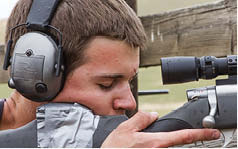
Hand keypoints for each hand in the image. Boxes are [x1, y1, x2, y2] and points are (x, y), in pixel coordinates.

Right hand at [101, 111, 219, 147]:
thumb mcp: (125, 129)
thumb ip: (141, 118)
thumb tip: (152, 115)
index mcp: (155, 142)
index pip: (183, 137)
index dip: (200, 134)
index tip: (212, 134)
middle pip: (174, 143)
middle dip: (172, 137)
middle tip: (155, 136)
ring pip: (165, 146)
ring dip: (159, 142)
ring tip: (137, 142)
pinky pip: (158, 148)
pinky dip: (156, 144)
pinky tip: (139, 145)